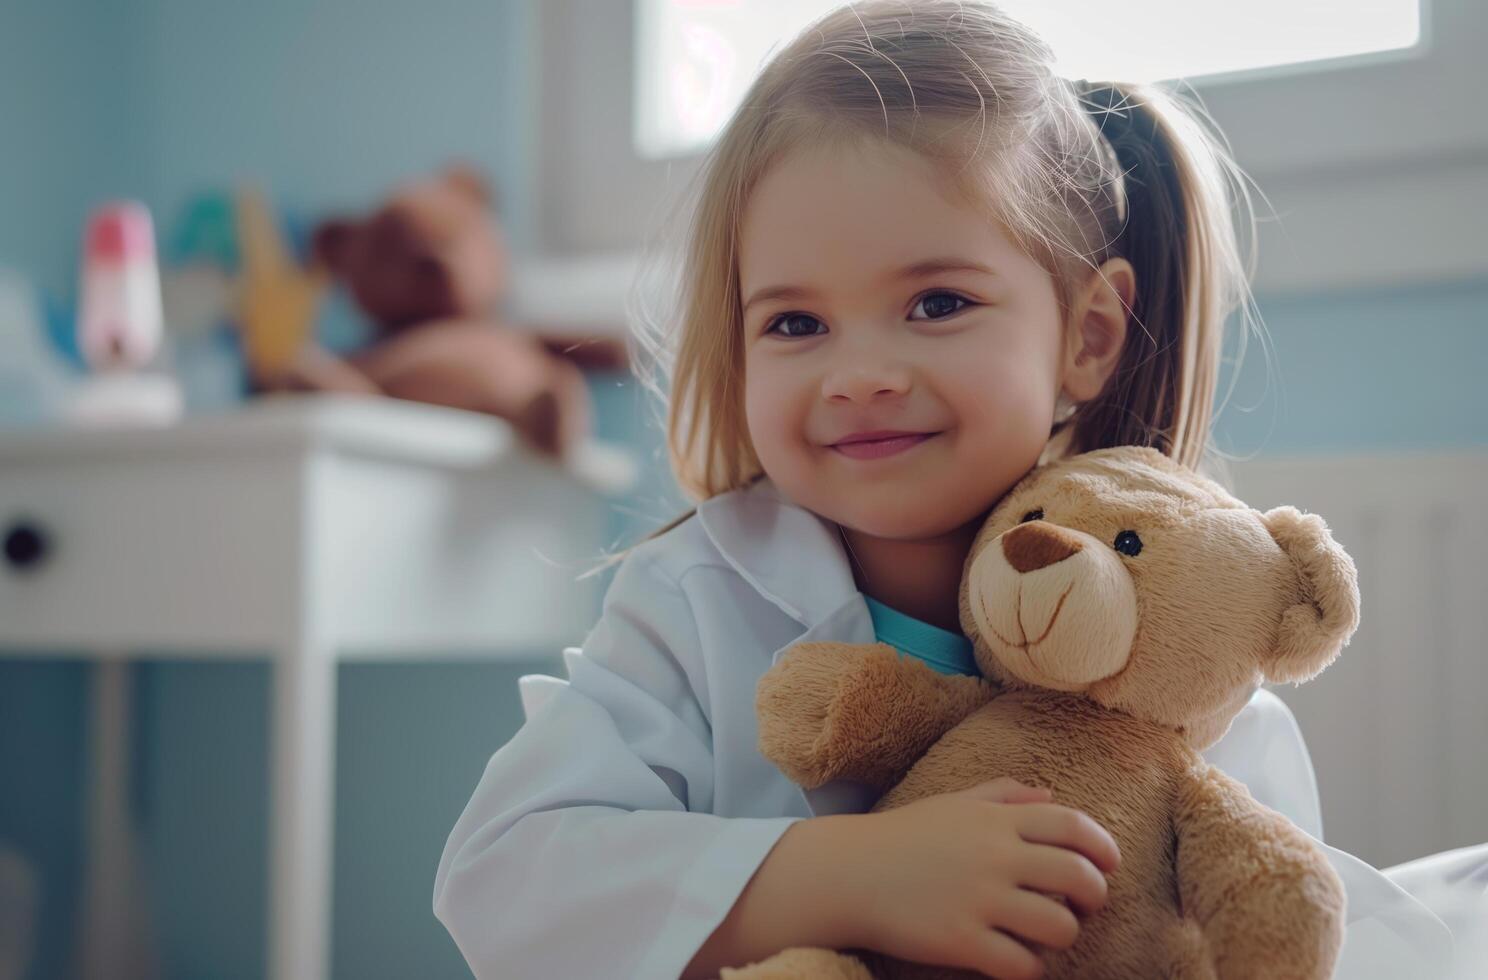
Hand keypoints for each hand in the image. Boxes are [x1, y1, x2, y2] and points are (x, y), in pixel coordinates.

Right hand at [834, 778, 1120, 979]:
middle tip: (1084, 907)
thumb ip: (1004, 794)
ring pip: (1060, 926)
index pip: (1073, 825)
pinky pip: (1023, 964)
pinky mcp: (961, 940)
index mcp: (995, 819)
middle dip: (1095, 896)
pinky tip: (1017, 961)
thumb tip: (1052, 794)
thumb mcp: (953, 802)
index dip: (1104, 846)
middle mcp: (994, 855)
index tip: (1109, 864)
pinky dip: (1032, 968)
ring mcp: (979, 898)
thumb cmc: (900, 837)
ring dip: (1065, 935)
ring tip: (1046, 936)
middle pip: (1079, 876)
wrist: (846, 872)